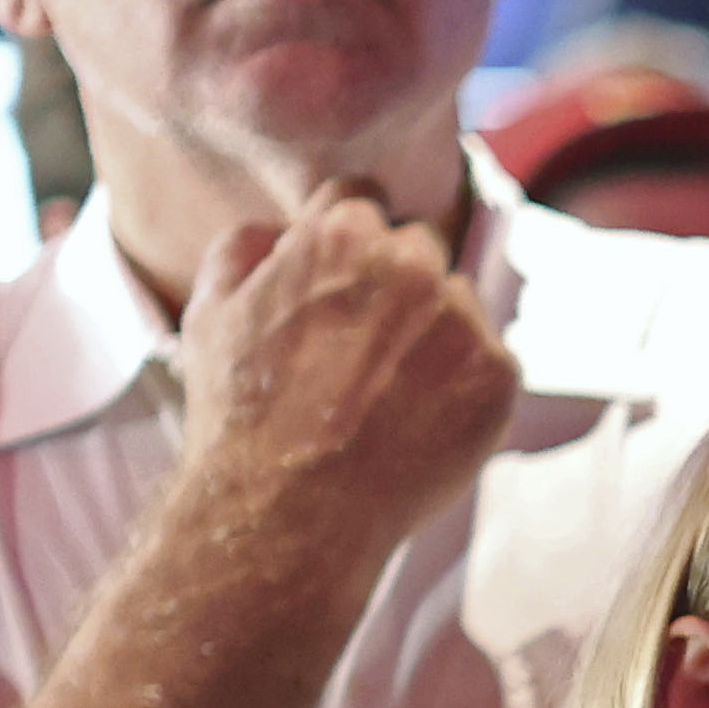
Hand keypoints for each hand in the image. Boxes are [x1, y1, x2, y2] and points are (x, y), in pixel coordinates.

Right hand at [177, 191, 522, 573]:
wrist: (290, 506)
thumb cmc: (241, 413)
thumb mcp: (209, 311)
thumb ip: (243, 248)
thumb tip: (277, 230)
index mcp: (340, 233)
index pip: (362, 200)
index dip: (351, 240)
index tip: (347, 278)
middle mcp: (410, 263)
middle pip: (419, 249)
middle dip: (397, 284)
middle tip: (366, 347)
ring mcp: (462, 318)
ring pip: (459, 305)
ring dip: (436, 334)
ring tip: (389, 394)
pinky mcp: (499, 375)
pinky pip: (490, 362)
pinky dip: (464, 387)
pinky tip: (419, 422)